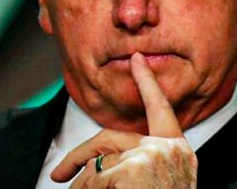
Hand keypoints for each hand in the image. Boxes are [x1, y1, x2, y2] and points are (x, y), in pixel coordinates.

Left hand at [50, 52, 196, 187]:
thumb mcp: (161, 182)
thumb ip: (139, 166)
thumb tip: (94, 169)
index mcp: (179, 151)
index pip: (161, 109)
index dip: (147, 83)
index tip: (137, 60)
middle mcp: (167, 149)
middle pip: (108, 139)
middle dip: (77, 156)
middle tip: (56, 174)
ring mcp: (150, 157)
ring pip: (96, 170)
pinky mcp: (132, 170)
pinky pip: (92, 182)